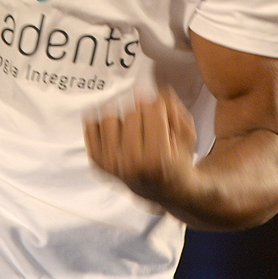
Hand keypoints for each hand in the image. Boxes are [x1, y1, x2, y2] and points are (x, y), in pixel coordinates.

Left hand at [83, 86, 196, 207]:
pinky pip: (90, 124)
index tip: (162, 112)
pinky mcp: (96, 161)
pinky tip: (116, 128)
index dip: (159, 105)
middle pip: (132, 110)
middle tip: (149, 123)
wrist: (164, 189)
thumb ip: (174, 106)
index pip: (153, 108)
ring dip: (122, 113)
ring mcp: (110, 163)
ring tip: (133, 126)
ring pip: (109, 113)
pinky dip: (101, 120)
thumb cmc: (176, 158)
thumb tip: (153, 89)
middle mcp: (130, 163)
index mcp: (157, 158)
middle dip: (143, 110)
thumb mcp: (187, 134)